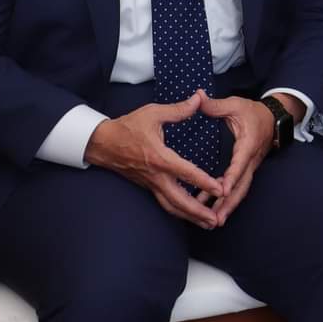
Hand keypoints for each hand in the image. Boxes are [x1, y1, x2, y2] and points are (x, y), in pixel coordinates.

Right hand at [83, 92, 227, 228]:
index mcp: (159, 158)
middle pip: (178, 201)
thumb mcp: (153, 113)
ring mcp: (150, 184)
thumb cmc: (128, 127)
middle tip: (216, 220)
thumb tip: (199, 98)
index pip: (185, 173)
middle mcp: (155, 176)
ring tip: (209, 223)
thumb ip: (178, 109)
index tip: (220, 189)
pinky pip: (165, 202)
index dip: (204, 182)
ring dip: (190, 216)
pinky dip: (179, 210)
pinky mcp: (148, 186)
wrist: (101, 143)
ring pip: (171, 206)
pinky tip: (191, 214)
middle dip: (198, 212)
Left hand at [199, 93, 284, 223]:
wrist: (273, 118)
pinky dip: (226, 199)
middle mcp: (251, 160)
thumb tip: (197, 97)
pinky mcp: (246, 170)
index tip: (222, 190)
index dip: (231, 177)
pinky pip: (237, 187)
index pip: (240, 163)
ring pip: (240, 190)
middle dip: (229, 203)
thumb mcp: (235, 105)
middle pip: (242, 186)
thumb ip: (215, 105)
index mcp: (248, 144)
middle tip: (216, 219)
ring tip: (212, 221)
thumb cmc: (253, 112)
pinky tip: (210, 207)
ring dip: (227, 206)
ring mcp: (250, 167)